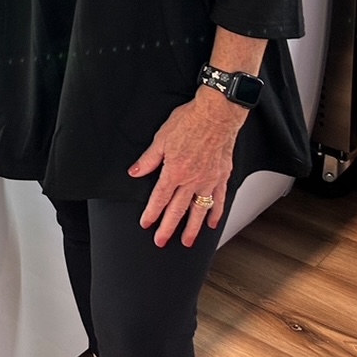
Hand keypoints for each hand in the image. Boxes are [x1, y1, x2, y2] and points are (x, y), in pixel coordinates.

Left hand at [128, 90, 243, 246]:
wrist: (216, 114)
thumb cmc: (189, 122)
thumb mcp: (161, 139)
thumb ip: (148, 159)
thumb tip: (135, 172)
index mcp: (174, 172)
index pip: (159, 199)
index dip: (151, 213)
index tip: (146, 224)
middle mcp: (192, 180)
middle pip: (177, 210)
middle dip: (168, 228)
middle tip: (161, 241)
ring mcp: (209, 180)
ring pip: (199, 210)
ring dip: (192, 228)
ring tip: (187, 241)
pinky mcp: (222, 176)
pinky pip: (219, 199)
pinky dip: (215, 213)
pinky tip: (211, 223)